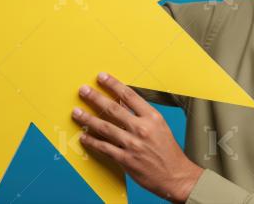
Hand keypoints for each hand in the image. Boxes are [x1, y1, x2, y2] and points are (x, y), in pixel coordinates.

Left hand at [72, 72, 202, 201]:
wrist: (176, 175)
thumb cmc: (168, 151)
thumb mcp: (159, 126)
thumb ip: (141, 115)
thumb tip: (122, 103)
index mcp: (152, 117)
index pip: (129, 95)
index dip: (113, 84)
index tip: (102, 77)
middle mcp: (142, 128)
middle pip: (113, 108)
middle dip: (95, 97)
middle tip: (83, 90)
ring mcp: (133, 144)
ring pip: (105, 127)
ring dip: (88, 119)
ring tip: (76, 112)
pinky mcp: (126, 159)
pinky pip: (104, 147)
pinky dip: (92, 142)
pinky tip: (83, 137)